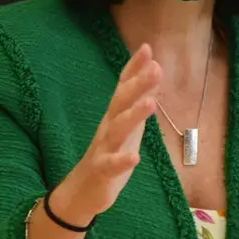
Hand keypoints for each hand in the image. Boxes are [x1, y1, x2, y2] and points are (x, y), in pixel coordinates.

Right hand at [50, 44, 160, 225]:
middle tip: (156, 68)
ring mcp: (103, 148)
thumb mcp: (127, 124)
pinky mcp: (102, 172)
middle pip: (121, 102)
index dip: (134, 68)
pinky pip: (111, 165)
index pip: (124, 87)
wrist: (83, 190)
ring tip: (150, 103)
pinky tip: (135, 159)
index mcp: (115, 115)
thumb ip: (137, 99)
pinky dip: (122, 161)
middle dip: (138, 85)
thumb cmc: (110, 153)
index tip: (147, 48)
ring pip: (118, 129)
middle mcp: (108, 126)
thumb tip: (154, 70)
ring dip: (133, 115)